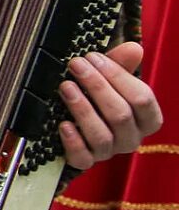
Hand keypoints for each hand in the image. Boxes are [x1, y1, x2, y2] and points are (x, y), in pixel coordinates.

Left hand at [59, 42, 162, 170]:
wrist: (77, 126)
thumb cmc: (98, 97)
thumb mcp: (109, 79)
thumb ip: (121, 64)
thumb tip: (135, 48)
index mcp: (145, 118)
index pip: (142, 99)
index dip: (118, 76)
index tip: (94, 57)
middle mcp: (130, 138)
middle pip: (120, 115)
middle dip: (97, 86)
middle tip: (76, 65)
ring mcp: (108, 152)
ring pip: (101, 136)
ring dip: (82, 109)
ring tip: (65, 87)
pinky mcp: (85, 161)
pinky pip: (83, 158)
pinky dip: (73, 142)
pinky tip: (63, 124)